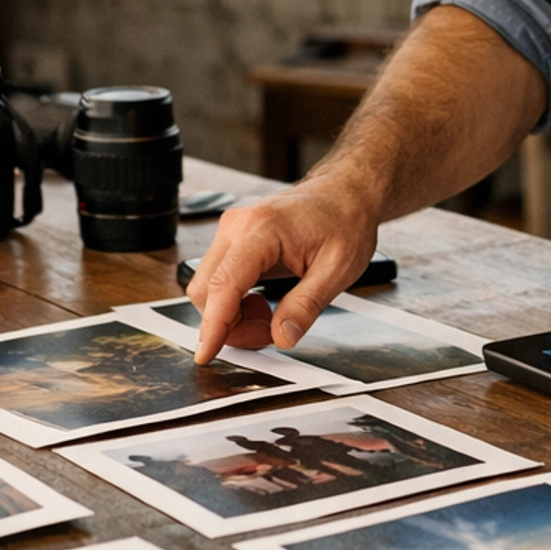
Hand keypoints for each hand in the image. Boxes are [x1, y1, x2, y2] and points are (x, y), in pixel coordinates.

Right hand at [185, 181, 377, 364]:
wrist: (344, 194)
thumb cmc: (344, 221)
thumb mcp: (338, 269)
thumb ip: (306, 305)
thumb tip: (282, 337)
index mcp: (262, 229)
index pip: (224, 285)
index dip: (213, 325)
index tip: (206, 355)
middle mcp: (237, 226)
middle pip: (207, 290)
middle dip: (230, 325)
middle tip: (270, 333)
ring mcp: (231, 231)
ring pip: (208, 289)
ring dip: (232, 316)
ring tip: (270, 316)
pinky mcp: (232, 240)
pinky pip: (218, 281)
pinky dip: (234, 303)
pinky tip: (262, 303)